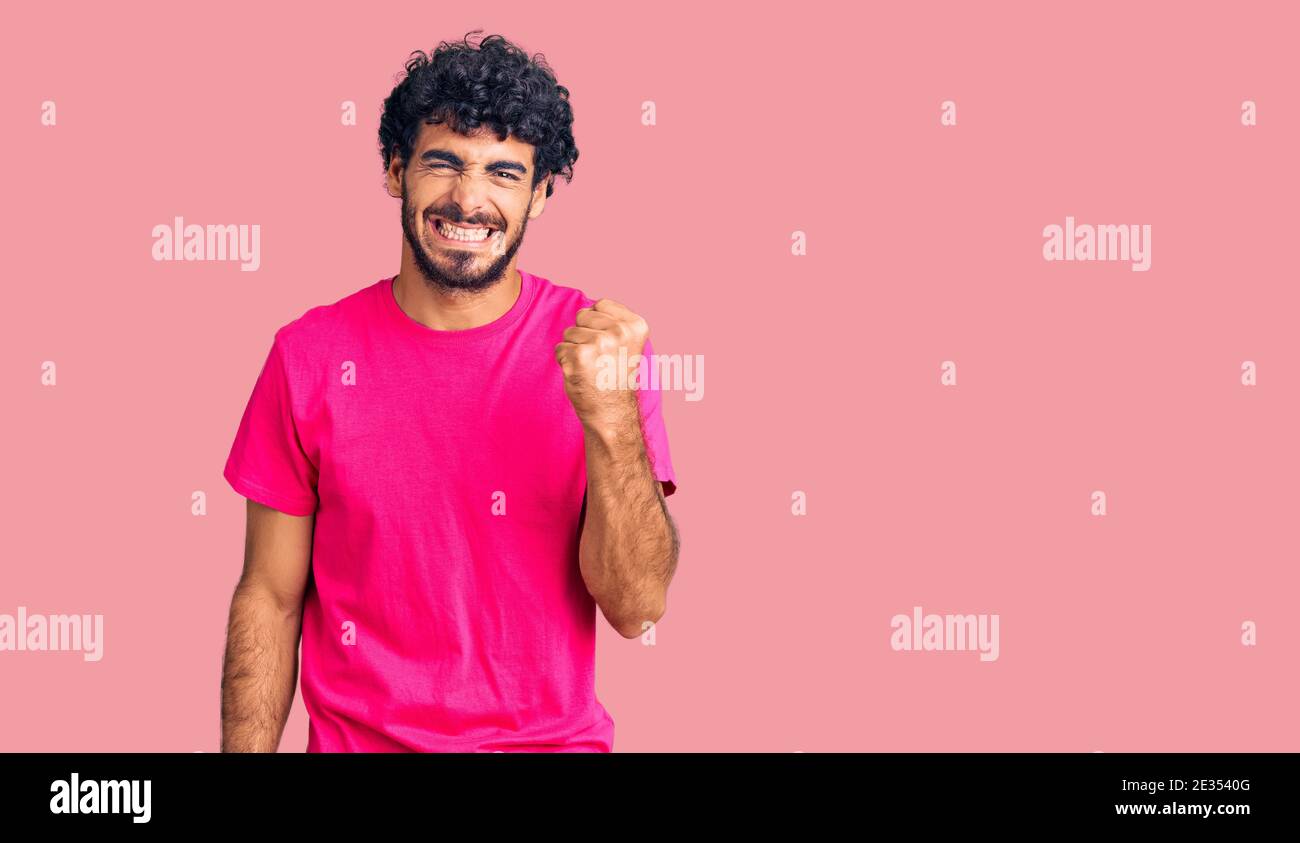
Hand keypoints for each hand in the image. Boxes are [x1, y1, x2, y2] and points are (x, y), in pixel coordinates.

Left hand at [554, 298, 648, 432]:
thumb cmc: (615, 377)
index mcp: (635, 326)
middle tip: (598, 359)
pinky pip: (560, 348)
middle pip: (583, 315)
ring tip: (590, 368)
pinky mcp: (579, 357)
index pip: (600, 304)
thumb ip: (613, 322)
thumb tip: (587, 308)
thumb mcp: (627, 344)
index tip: (608, 346)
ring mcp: (599, 344)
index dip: (597, 324)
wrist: (612, 413)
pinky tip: (580, 375)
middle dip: (584, 335)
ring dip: (574, 350)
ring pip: (569, 332)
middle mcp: (619, 332)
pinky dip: (565, 362)